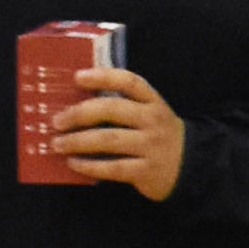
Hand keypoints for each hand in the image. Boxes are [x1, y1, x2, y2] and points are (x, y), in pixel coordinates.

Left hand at [55, 61, 188, 202]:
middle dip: (79, 114)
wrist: (191, 167)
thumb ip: (123, 106)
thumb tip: (75, 104)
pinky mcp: (146, 170)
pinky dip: (89, 166)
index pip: (129, 82)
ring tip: (57, 143)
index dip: (103, 77)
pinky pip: (113, 168)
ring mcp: (151, 146)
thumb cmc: (157, 136)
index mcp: (153, 102)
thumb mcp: (150, 114)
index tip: (77, 77)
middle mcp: (153, 121)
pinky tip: (74, 164)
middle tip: (56, 121)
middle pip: (113, 110)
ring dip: (78, 141)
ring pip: (109, 140)